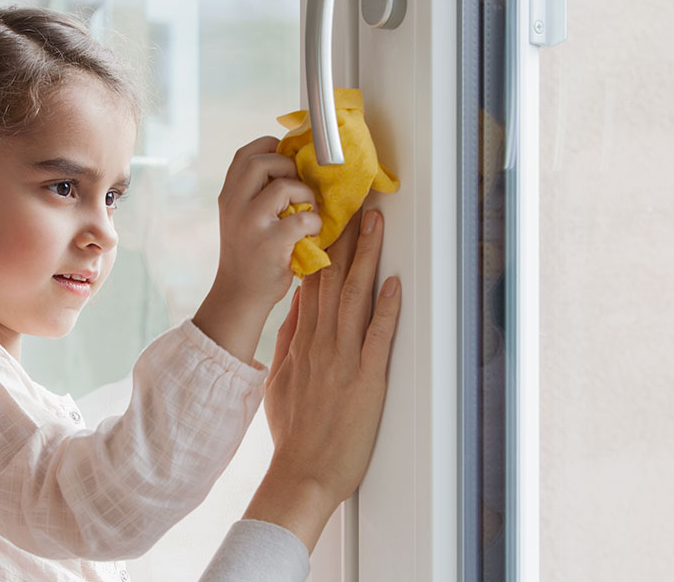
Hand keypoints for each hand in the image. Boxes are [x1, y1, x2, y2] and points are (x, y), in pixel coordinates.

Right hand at [192, 137, 321, 363]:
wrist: (239, 293)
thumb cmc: (248, 253)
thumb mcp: (239, 217)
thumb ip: (254, 192)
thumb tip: (291, 165)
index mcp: (228, 196)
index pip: (245, 154)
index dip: (269, 147)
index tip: (286, 159)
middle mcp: (235, 205)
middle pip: (262, 161)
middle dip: (288, 166)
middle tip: (297, 186)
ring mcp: (251, 223)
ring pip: (284, 185)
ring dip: (304, 194)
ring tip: (307, 209)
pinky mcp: (270, 242)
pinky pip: (302, 217)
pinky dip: (313, 221)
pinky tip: (310, 231)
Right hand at [242, 209, 400, 550]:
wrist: (303, 473)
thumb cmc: (295, 434)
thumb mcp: (279, 382)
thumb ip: (286, 343)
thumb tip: (293, 311)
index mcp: (300, 344)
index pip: (311, 284)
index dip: (321, 246)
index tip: (329, 218)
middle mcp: (320, 344)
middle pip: (332, 279)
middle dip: (345, 237)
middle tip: (355, 201)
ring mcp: (343, 360)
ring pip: (355, 297)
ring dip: (367, 257)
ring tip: (375, 224)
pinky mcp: (367, 380)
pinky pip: (378, 337)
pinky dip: (387, 308)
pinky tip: (394, 282)